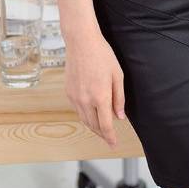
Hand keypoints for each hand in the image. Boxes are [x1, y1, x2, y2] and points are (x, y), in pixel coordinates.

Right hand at [63, 25, 125, 149]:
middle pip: (94, 126)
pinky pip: (77, 110)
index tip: (114, 144)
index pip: (106, 125)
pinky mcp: (68, 92)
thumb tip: (120, 116)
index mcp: (100, 97)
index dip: (110, 137)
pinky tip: (91, 114)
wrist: (81, 43)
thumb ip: (119, 98)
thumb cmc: (102, 56)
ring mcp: (75, 97)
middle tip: (109, 138)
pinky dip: (85, 116)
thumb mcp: (117, 76)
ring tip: (101, 129)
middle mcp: (86, 100)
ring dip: (93, 127)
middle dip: (102, 134)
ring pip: (84, 120)